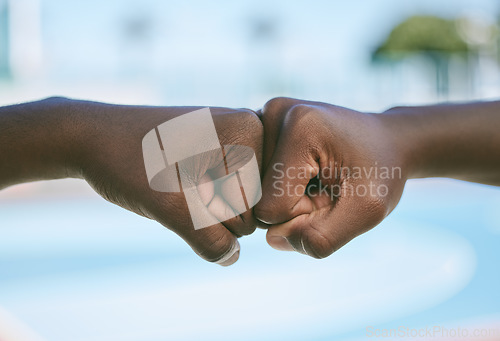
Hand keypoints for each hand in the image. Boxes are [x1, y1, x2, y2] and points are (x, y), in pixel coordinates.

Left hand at [70, 101, 262, 265]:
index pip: (252, 210)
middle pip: (249, 206)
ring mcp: (234, 138)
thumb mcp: (167, 205)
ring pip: (236, 202)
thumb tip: (232, 258)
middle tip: (175, 182)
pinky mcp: (220, 147)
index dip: (210, 212)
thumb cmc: (126, 164)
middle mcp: (249, 130)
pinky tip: (179, 176)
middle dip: (210, 208)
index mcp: (247, 132)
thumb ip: (207, 238)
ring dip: (203, 204)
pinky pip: (223, 190)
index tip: (179, 183)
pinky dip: (200, 195)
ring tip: (174, 178)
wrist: (91, 137)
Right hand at [255, 97, 406, 257]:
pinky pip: (253, 175)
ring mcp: (263, 115)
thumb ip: (322, 237)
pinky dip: (277, 184)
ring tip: (317, 175)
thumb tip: (271, 239)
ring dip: (286, 195)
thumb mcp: (367, 212)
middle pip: (258, 197)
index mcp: (299, 127)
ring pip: (253, 188)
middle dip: (293, 204)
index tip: (332, 193)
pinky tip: (302, 169)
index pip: (271, 208)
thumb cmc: (380, 173)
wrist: (386, 140)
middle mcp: (273, 112)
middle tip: (327, 184)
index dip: (303, 215)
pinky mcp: (259, 123)